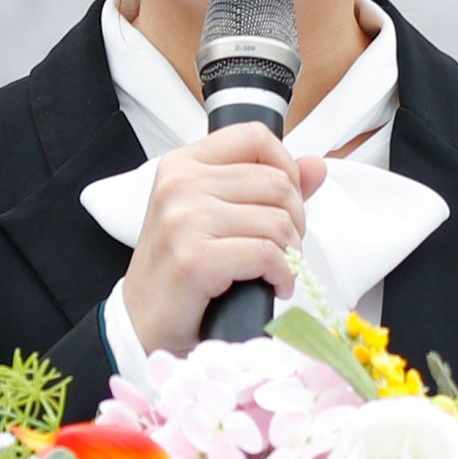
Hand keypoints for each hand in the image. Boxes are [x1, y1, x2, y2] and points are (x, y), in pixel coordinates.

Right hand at [120, 122, 328, 355]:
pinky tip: (275, 285)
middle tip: (283, 246)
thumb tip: (315, 165)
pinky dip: (283, 275)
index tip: (286, 199)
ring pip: (278, 220)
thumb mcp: (215, 214)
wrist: (141, 322)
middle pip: (276, 183)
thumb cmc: (177, 270)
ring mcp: (184, 220)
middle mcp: (180, 185)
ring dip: (291, 252)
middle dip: (295, 220)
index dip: (285, 166)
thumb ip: (266, 185)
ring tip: (276, 268)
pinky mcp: (195, 258)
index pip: (253, 136)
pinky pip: (268, 255)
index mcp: (183, 165)